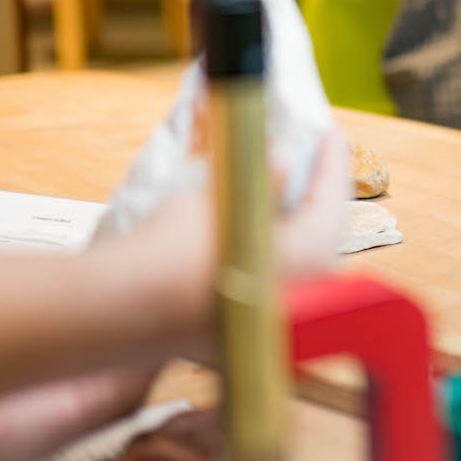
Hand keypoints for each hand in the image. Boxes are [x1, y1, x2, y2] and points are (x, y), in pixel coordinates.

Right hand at [116, 129, 349, 342]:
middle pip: (319, 230)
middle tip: (308, 157)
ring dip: (288, 222)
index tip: (329, 129)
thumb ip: (265, 178)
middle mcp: (306, 294)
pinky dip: (266, 251)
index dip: (331, 158)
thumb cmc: (181, 247)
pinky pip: (270, 281)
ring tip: (278, 187)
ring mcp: (277, 322)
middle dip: (312, 193)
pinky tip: (251, 230)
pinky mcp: (245, 331)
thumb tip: (282, 162)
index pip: (334, 197)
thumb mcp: (228, 196)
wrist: (126, 309)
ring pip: (296, 258)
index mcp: (315, 258)